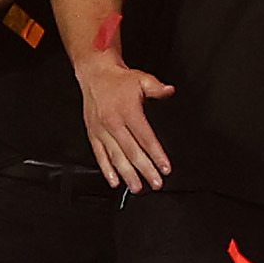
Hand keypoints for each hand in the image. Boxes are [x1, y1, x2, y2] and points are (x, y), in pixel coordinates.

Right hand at [78, 51, 180, 190]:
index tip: (165, 168)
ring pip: (116, 157)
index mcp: (128, 112)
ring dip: (127, 175)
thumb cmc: (119, 79)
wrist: (95, 75)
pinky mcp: (93, 135)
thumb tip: (170, 90)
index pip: (145, 138)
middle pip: (132, 152)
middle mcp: (114, 123)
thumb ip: (157, 88)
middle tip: (156, 184)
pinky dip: (107, 170)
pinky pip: (100, 155)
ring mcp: (102, 131)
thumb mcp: (142, 79)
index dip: (157, 154)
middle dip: (145, 170)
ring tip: (137, 187)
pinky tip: (115, 181)